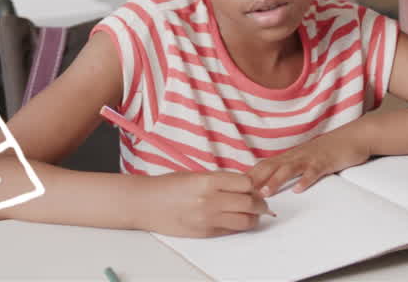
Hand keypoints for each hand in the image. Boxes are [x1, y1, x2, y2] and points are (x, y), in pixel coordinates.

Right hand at [138, 171, 271, 237]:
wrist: (146, 203)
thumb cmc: (168, 186)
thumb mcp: (195, 175)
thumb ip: (219, 180)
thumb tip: (243, 185)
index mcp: (208, 181)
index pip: (245, 183)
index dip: (253, 185)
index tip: (254, 186)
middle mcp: (210, 201)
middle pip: (249, 202)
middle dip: (259, 202)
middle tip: (261, 201)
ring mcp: (207, 219)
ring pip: (244, 220)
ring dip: (253, 217)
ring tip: (253, 213)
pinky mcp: (204, 233)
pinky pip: (231, 230)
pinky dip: (239, 225)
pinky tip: (238, 219)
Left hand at [247, 124, 372, 196]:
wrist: (352, 137)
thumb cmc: (327, 151)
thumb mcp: (304, 158)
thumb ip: (289, 168)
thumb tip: (271, 182)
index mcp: (289, 156)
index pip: (264, 165)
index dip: (250, 176)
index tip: (235, 189)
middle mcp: (296, 155)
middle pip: (271, 166)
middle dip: (256, 180)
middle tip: (242, 194)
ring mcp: (310, 158)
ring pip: (289, 168)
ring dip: (276, 180)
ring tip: (265, 193)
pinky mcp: (325, 161)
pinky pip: (314, 171)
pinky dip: (305, 179)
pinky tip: (299, 189)